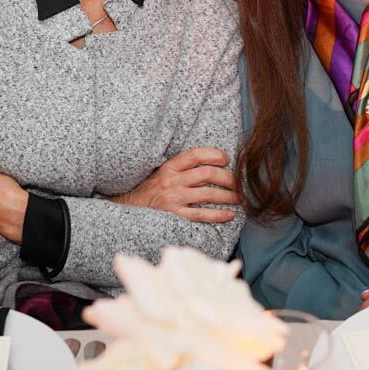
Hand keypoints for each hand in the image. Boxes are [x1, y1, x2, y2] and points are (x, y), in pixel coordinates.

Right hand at [114, 147, 237, 222]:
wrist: (128, 210)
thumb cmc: (151, 190)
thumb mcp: (162, 173)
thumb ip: (183, 168)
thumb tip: (213, 164)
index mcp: (170, 167)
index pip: (195, 154)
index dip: (213, 154)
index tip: (226, 159)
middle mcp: (172, 181)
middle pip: (207, 174)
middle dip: (228, 178)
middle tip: (240, 182)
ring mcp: (173, 198)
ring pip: (208, 194)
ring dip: (228, 196)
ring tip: (239, 198)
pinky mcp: (174, 215)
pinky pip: (201, 214)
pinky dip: (218, 215)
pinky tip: (229, 214)